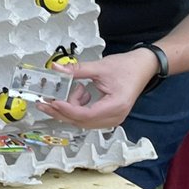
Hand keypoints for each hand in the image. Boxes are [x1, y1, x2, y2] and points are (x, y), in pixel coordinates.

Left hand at [36, 48, 158, 129]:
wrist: (144, 66)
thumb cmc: (128, 67)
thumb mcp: (100, 67)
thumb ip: (77, 70)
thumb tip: (56, 69)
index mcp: (115, 106)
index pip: (85, 115)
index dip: (66, 109)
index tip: (52, 102)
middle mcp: (114, 117)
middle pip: (80, 121)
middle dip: (61, 111)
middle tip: (44, 103)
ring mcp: (112, 119)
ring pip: (81, 121)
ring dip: (70, 109)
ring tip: (76, 89)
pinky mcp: (108, 117)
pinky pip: (86, 118)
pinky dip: (78, 108)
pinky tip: (81, 94)